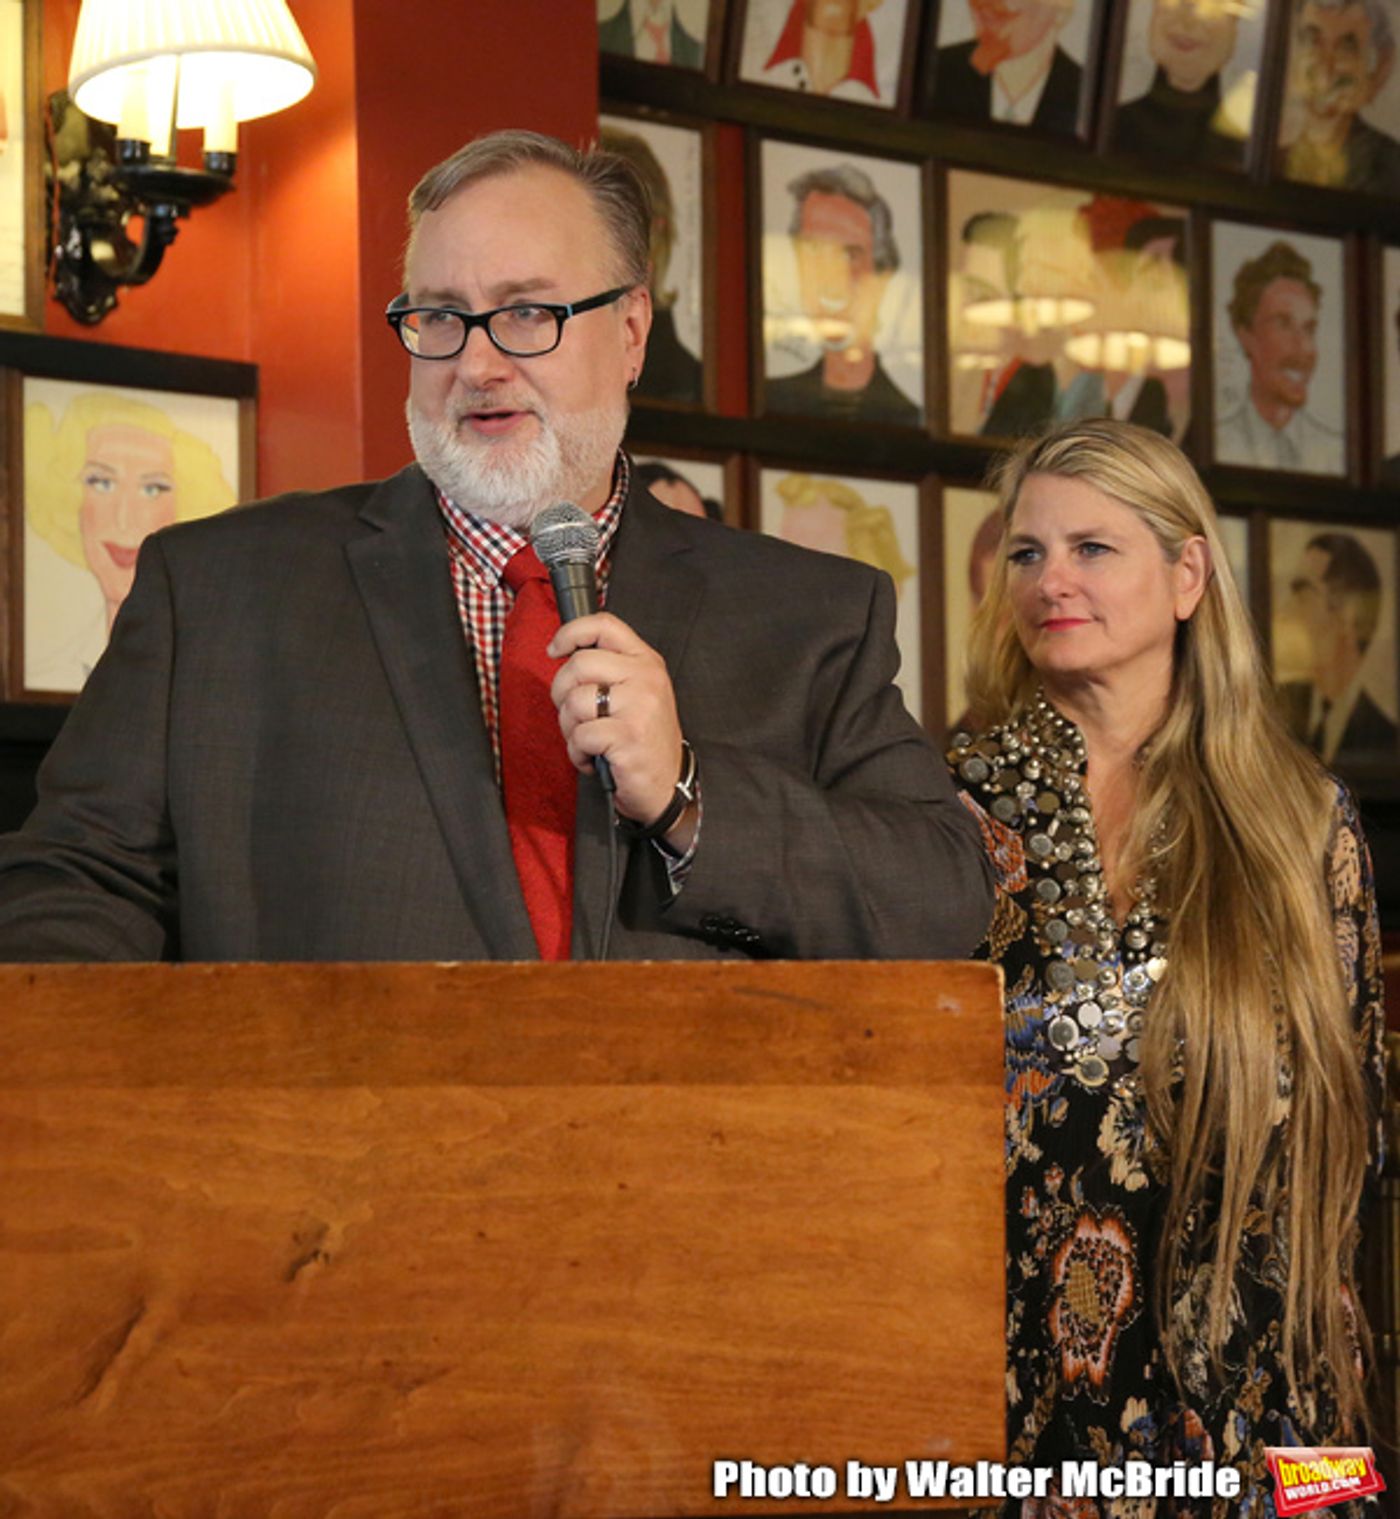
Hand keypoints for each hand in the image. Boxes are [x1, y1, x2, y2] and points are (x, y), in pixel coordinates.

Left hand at [549, 613, 694, 844]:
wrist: (667, 784)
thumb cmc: (644, 740)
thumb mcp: (636, 693)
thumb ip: (609, 669)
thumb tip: (563, 654)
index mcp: (646, 662)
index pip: (604, 625)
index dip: (571, 633)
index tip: (555, 650)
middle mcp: (646, 678)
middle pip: (579, 663)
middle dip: (561, 692)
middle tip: (572, 714)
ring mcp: (639, 705)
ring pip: (575, 701)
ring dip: (569, 727)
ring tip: (586, 741)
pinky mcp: (629, 735)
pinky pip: (580, 735)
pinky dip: (577, 753)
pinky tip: (593, 758)